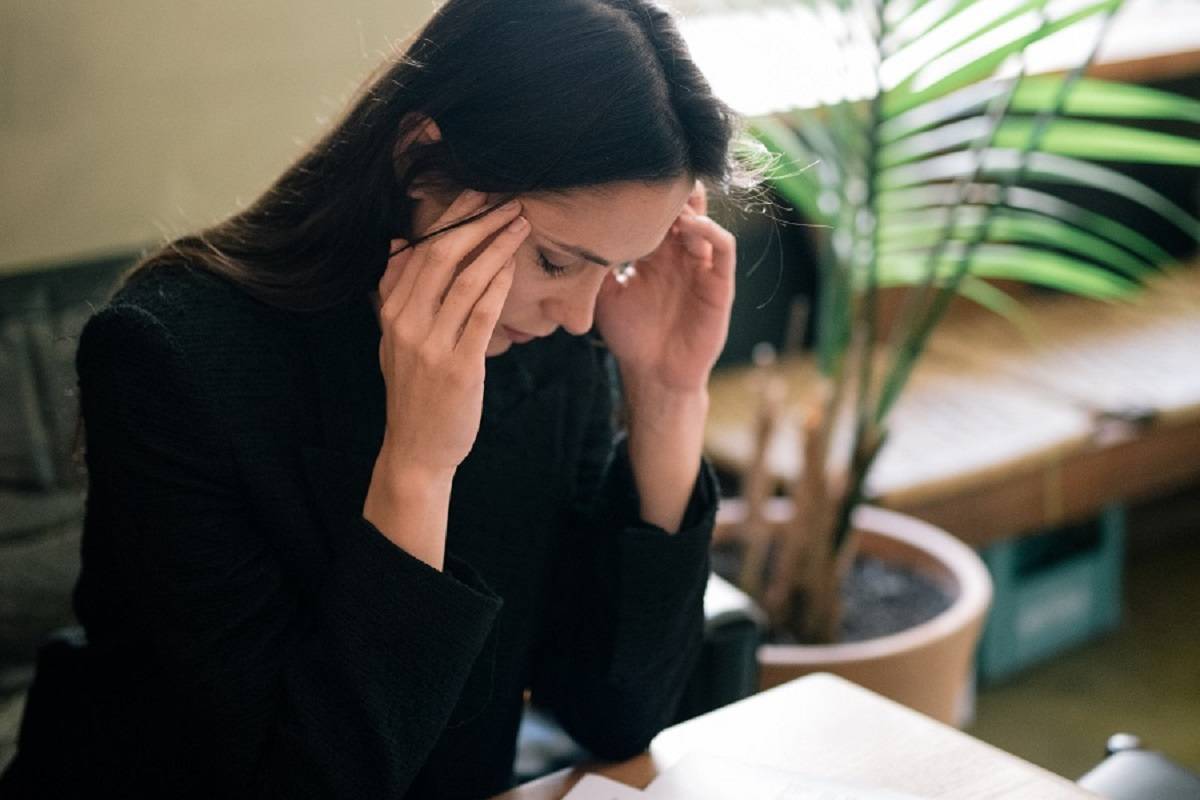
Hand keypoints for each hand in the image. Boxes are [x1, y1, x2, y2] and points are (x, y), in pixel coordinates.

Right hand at [374, 190, 528, 474]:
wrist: (417, 448)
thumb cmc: (414, 391)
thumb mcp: (393, 339)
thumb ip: (395, 291)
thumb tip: (398, 242)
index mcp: (391, 312)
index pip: (420, 251)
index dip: (449, 218)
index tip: (476, 193)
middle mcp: (406, 323)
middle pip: (441, 255)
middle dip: (475, 221)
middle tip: (504, 198)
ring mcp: (431, 344)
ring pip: (465, 280)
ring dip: (496, 246)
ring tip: (519, 223)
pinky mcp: (459, 366)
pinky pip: (481, 315)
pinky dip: (498, 285)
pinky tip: (514, 265)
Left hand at [594, 180, 734, 393]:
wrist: (652, 373)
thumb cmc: (630, 335)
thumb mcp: (604, 294)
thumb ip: (596, 265)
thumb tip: (573, 232)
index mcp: (654, 254)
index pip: (656, 214)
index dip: (645, 197)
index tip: (627, 180)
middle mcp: (680, 255)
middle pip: (684, 209)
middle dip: (671, 193)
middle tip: (653, 178)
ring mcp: (702, 267)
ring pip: (704, 222)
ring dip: (690, 208)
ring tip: (671, 202)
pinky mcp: (719, 284)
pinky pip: (723, 248)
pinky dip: (711, 231)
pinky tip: (691, 225)